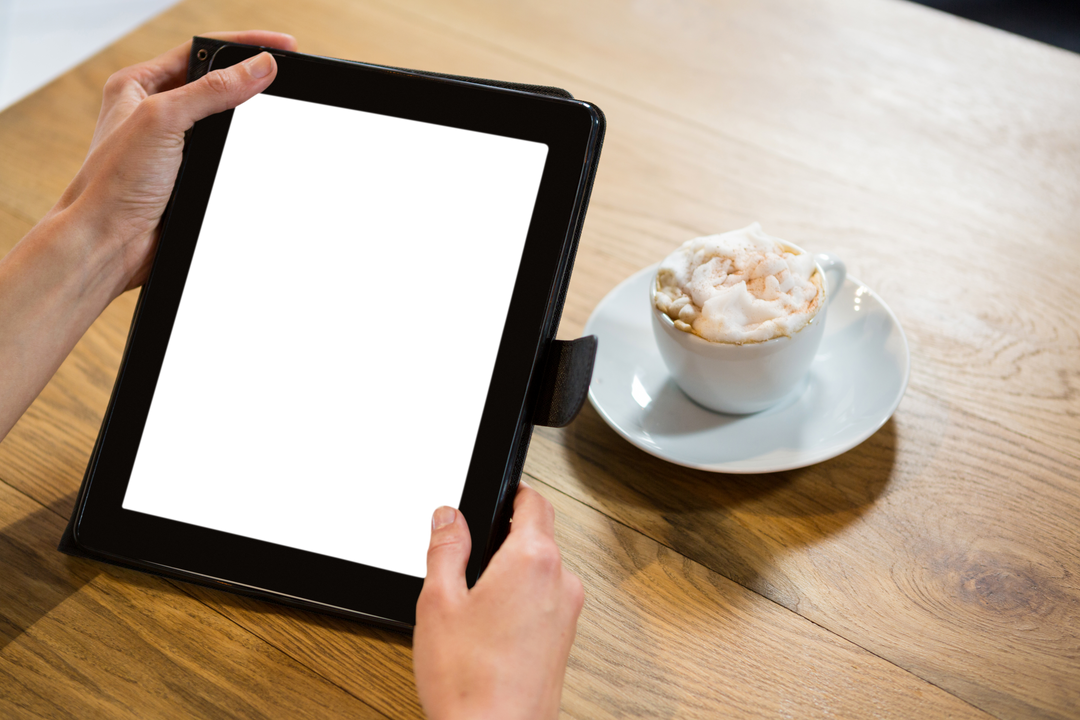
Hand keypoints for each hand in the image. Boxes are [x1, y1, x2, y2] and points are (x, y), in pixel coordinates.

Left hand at [0, 30, 295, 441]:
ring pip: (224, 123)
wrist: (108, 243)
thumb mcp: (163, 119)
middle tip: (286, 78)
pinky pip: (226, 158)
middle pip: (215, 84)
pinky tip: (257, 151)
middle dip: (250, 81)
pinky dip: (243, 154)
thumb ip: (213, 90)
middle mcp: (154, 113)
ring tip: (276, 110)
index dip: (244, 46)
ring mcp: (173, 148)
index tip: (283, 47)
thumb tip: (259, 68)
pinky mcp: (188, 179)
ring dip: (248, 121)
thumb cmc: (112, 183)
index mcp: (138, 86)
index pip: (200, 51)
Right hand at [413, 482, 584, 719]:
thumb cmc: (469, 682)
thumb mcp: (438, 601)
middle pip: (541, 536)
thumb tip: (447, 515)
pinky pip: (547, 601)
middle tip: (470, 555)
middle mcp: (562, 582)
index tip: (499, 494)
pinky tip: (491, 628)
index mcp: (533, 560)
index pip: (535, 502)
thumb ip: (445, 548)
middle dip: (508, 537)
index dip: (514, 493)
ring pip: (544, 571)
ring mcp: (569, 614)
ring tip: (475, 601)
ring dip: (515, 572)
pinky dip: (524, 601)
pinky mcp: (566, 641)